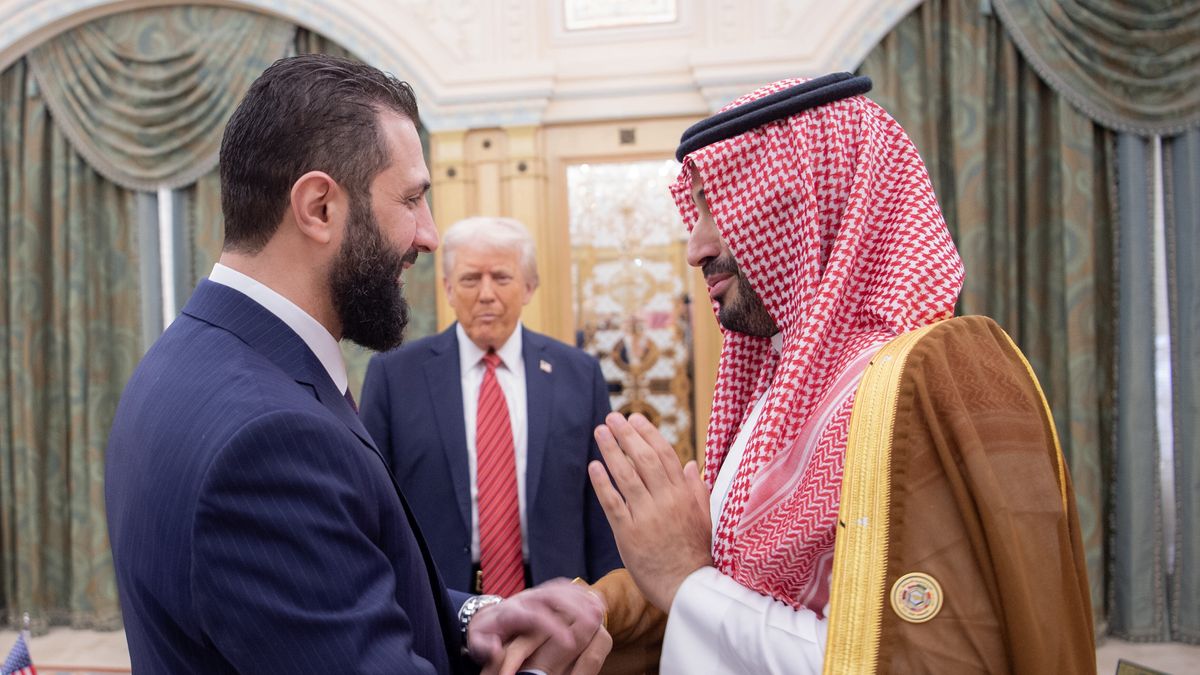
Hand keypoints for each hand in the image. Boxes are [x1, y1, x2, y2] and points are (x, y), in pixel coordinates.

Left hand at [468, 579, 607, 674]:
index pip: (533, 616)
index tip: (569, 641)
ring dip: (581, 597)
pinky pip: (563, 586)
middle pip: (552, 596)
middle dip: (574, 606)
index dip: (552, 626)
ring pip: (560, 589)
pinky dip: (580, 592)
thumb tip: (495, 649)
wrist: (485, 615)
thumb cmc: (485, 633)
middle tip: (595, 620)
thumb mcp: (477, 643)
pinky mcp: (543, 591)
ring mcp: (535, 593)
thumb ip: (484, 647)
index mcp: (510, 612)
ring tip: (600, 610)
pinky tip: (595, 600)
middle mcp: (524, 598)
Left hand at [588, 412, 712, 610]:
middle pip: (644, 459)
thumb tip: (690, 465)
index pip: (665, 455)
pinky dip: (603, 483)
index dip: (648, 433)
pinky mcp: (629, 534)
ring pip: (627, 476)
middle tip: (612, 418)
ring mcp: (646, 517)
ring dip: (612, 451)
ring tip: (599, 432)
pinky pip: (613, 503)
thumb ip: (697, 490)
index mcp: (684, 495)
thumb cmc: (696, 554)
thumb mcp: (705, 519)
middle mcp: (666, 501)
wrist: (687, 588)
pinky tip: (594, 467)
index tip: (635, 418)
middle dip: (627, 435)